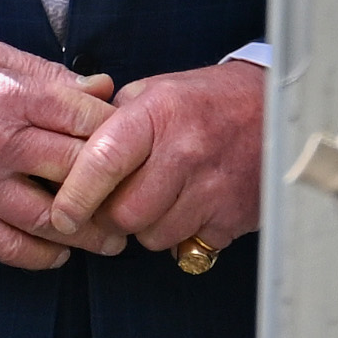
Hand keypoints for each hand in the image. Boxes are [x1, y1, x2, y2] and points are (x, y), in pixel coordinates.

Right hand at [0, 44, 115, 270]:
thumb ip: (48, 74)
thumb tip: (104, 87)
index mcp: (11, 95)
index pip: (87, 117)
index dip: (120, 135)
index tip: (133, 148)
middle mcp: (0, 142)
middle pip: (80, 170)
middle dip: (117, 189)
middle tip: (136, 201)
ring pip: (54, 219)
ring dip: (92, 235)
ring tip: (113, 240)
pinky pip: (13, 248)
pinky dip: (45, 258)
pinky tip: (62, 254)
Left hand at [39, 61, 265, 261]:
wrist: (276, 107)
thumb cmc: (205, 101)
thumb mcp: (155, 92)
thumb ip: (112, 121)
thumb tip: (69, 154)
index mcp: (157, 115)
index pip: (103, 162)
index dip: (75, 195)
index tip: (61, 215)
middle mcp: (185, 152)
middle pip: (125, 213)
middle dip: (110, 217)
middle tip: (114, 205)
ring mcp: (213, 187)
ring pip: (154, 236)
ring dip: (146, 228)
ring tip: (157, 200)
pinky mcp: (234, 216)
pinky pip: (188, 246)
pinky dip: (180, 236)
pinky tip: (188, 208)